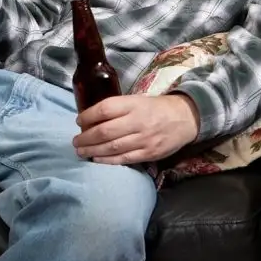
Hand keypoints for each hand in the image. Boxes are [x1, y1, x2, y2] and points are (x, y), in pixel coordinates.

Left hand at [73, 94, 200, 164]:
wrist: (185, 118)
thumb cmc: (155, 108)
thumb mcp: (136, 100)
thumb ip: (116, 108)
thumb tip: (89, 119)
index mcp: (133, 104)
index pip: (105, 109)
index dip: (88, 116)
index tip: (78, 121)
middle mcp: (138, 121)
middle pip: (105, 131)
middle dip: (86, 138)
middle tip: (75, 141)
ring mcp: (144, 139)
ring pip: (112, 147)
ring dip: (92, 150)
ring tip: (81, 151)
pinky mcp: (149, 153)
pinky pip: (124, 158)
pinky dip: (107, 160)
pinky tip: (96, 159)